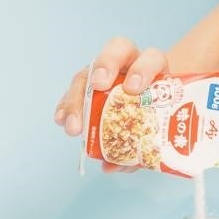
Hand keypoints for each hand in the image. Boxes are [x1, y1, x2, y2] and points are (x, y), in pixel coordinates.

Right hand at [54, 38, 171, 142]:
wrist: (151, 109)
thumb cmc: (156, 118)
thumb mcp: (156, 130)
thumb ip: (142, 147)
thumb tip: (115, 167)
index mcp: (155, 70)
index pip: (151, 58)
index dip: (143, 69)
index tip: (133, 88)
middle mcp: (129, 64)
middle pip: (116, 52)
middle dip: (105, 66)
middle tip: (97, 87)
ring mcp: (106, 73)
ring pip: (88, 73)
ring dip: (77, 98)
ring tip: (73, 125)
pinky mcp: (87, 85)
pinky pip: (73, 91)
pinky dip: (66, 106)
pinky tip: (61, 120)